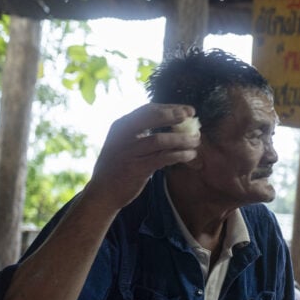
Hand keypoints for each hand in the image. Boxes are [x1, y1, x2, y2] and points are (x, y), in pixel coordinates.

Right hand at [86, 104, 200, 211]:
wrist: (103, 192)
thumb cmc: (119, 165)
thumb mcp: (125, 143)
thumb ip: (143, 133)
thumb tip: (175, 124)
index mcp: (121, 125)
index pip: (148, 110)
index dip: (170, 108)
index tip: (188, 111)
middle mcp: (123, 135)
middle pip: (152, 117)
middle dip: (174, 116)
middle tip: (192, 118)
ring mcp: (128, 152)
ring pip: (160, 139)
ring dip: (182, 139)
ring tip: (196, 141)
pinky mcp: (136, 169)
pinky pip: (162, 158)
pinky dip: (179, 155)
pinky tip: (190, 155)